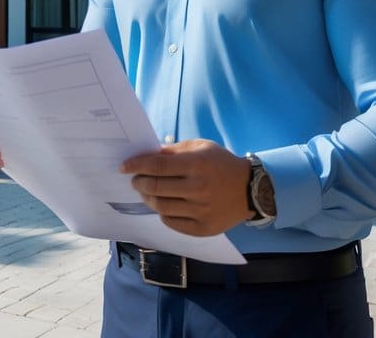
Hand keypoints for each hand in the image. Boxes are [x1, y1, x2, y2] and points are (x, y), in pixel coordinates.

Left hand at [120, 139, 252, 235]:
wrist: (250, 189)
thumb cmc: (221, 164)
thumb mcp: (200, 147)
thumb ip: (173, 151)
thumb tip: (147, 155)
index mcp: (196, 165)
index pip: (156, 166)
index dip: (136, 166)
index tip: (124, 167)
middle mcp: (198, 188)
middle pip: (155, 187)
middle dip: (139, 182)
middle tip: (135, 180)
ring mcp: (201, 210)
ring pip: (161, 206)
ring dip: (148, 198)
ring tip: (147, 192)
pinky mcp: (203, 228)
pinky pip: (172, 222)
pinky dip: (163, 213)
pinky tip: (163, 205)